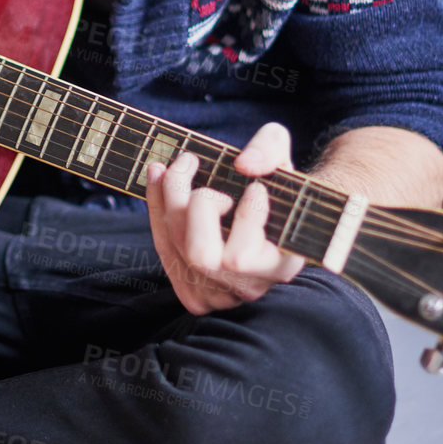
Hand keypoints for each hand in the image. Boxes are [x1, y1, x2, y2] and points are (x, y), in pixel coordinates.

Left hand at [145, 121, 305, 314]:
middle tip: (211, 176)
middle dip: (200, 204)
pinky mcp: (190, 288)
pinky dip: (157, 203)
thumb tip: (244, 164)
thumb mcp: (285, 158)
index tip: (256, 188)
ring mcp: (215, 294)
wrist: (269, 215)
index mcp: (278, 267)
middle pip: (200, 254)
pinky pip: (163, 244)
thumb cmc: (278, 188)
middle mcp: (245, 287)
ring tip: (184, 164)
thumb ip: (272, 149)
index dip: (245, 218)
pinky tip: (158, 174)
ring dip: (172, 195)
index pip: (241, 258)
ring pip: (175, 245)